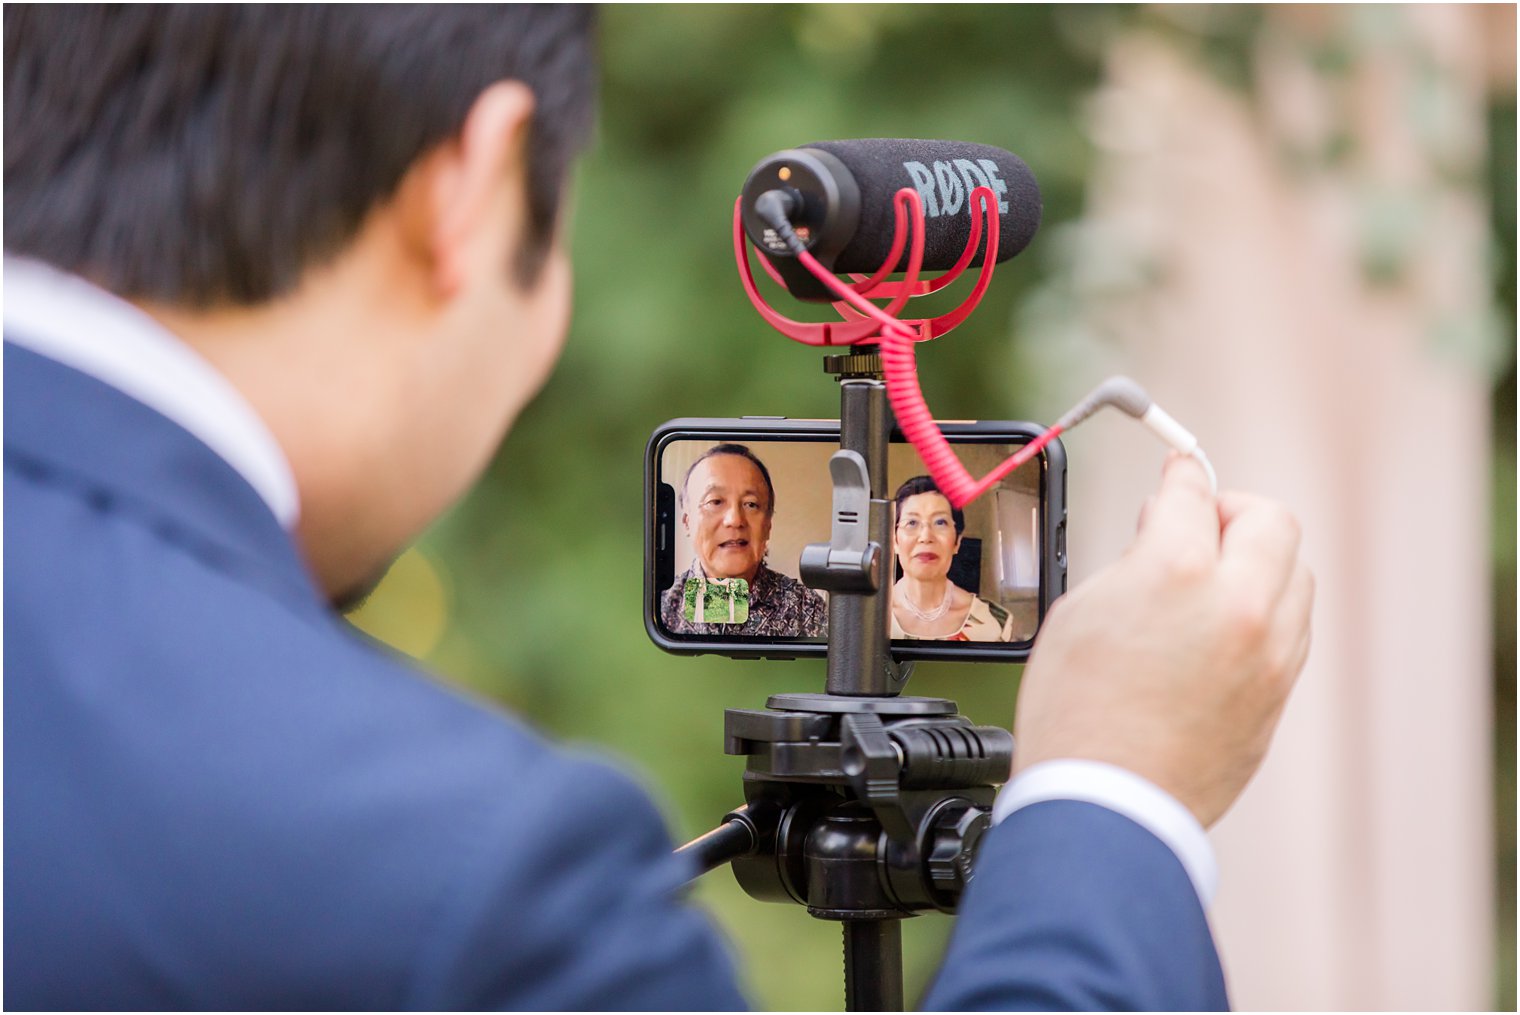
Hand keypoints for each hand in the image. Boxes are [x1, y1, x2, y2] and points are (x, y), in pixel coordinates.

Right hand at [1013, 453, 1313, 827]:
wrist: (1106, 803)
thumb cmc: (1075, 712)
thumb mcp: (1082, 612)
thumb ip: (1134, 560)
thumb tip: (1162, 533)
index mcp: (1178, 570)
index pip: (1192, 491)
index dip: (1179, 473)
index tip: (1178, 468)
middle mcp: (1238, 604)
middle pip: (1269, 520)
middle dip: (1232, 508)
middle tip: (1198, 522)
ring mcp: (1269, 653)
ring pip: (1293, 574)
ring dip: (1256, 561)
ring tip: (1212, 580)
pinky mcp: (1278, 695)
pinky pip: (1291, 628)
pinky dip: (1264, 611)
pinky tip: (1224, 627)